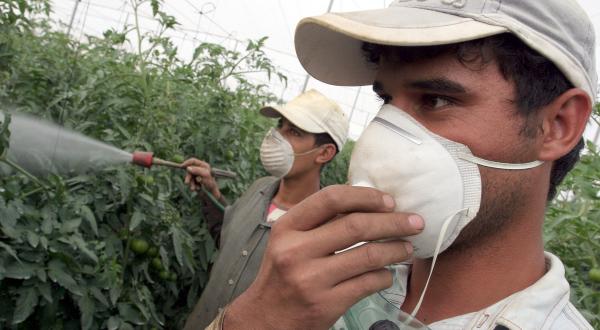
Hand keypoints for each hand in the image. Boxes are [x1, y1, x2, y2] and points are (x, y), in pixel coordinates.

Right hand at [181, 158, 219, 198]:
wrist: (214, 193)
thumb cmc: (211, 183)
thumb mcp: (205, 175)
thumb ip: (197, 170)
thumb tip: (188, 168)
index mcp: (203, 165)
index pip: (193, 161)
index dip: (187, 163)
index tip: (181, 166)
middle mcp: (201, 169)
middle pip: (190, 170)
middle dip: (188, 177)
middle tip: (187, 183)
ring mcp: (199, 175)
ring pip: (190, 177)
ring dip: (191, 183)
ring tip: (194, 189)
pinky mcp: (198, 181)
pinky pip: (192, 182)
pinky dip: (193, 186)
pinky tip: (198, 189)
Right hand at [224, 185, 423, 329]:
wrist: (265, 319)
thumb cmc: (283, 274)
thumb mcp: (289, 241)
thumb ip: (319, 222)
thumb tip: (368, 203)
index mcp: (287, 227)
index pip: (331, 199)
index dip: (365, 196)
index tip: (389, 200)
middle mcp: (296, 251)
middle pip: (356, 226)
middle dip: (393, 222)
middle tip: (414, 221)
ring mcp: (312, 279)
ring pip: (368, 255)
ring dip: (396, 249)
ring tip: (407, 247)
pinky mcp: (327, 304)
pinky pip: (369, 283)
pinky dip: (385, 276)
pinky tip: (387, 273)